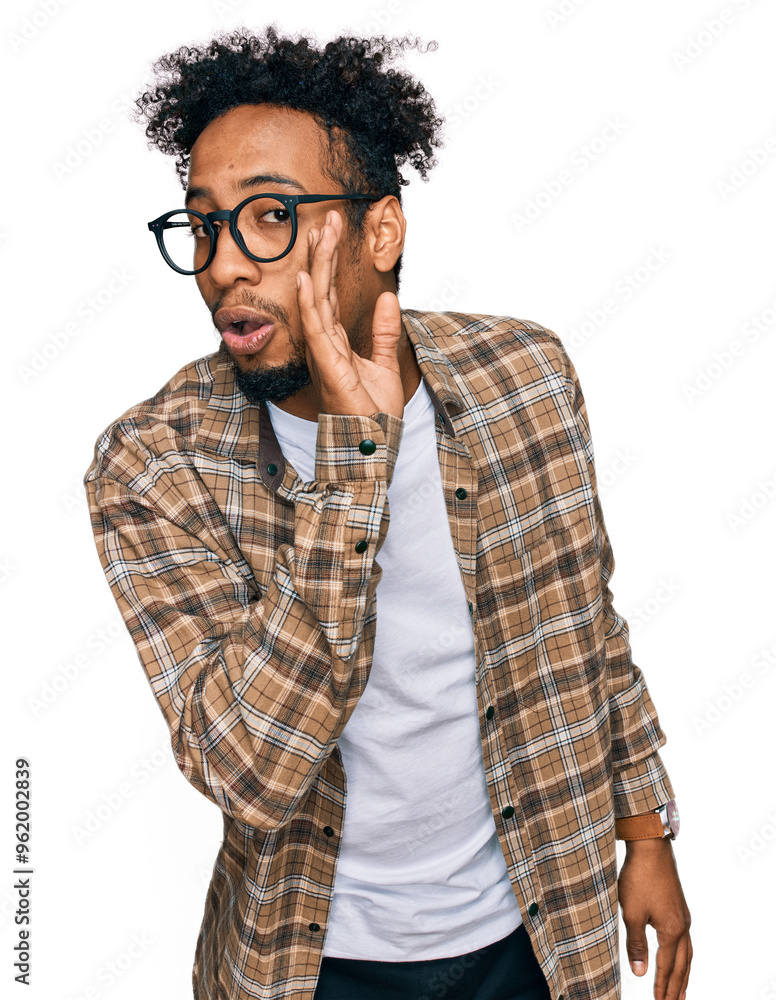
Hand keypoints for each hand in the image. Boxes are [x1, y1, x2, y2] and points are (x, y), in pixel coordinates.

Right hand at [296, 210, 403, 417]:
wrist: (372, 443)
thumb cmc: (373, 413)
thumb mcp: (385, 364)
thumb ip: (384, 332)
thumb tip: (388, 298)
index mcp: (336, 343)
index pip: (330, 295)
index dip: (330, 263)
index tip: (331, 232)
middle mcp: (325, 344)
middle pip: (321, 290)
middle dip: (323, 253)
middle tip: (325, 218)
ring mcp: (323, 353)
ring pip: (316, 301)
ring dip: (317, 267)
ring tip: (319, 233)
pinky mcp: (328, 365)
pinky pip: (315, 329)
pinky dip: (310, 303)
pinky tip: (307, 279)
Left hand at [618, 838, 691, 999]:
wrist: (651, 848)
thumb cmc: (639, 878)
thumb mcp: (632, 913)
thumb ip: (636, 944)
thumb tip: (640, 972)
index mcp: (672, 931)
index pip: (667, 967)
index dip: (662, 986)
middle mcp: (682, 926)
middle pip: (683, 964)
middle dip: (677, 986)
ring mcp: (683, 915)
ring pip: (687, 952)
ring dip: (683, 973)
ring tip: (681, 989)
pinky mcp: (678, 907)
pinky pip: (685, 939)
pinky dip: (683, 955)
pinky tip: (678, 954)